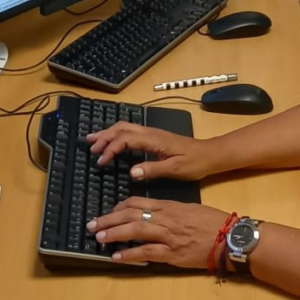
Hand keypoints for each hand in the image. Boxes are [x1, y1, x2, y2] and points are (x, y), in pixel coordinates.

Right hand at [86, 122, 212, 180]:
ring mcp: (152, 133)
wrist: (209, 154)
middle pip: (122, 128)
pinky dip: (117, 134)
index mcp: (154, 139)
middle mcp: (150, 133)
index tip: (101, 161)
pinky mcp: (153, 137)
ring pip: (125, 127)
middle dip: (104, 136)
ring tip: (93, 140)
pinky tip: (112, 141)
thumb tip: (131, 172)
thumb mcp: (175, 169)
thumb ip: (153, 169)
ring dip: (109, 133)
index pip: (125, 139)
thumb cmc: (194, 162)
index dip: (111, 149)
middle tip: (90, 147)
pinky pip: (130, 132)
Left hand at [86, 197, 231, 266]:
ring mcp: (168, 236)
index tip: (109, 212)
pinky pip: (146, 253)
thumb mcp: (190, 208)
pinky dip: (129, 254)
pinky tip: (116, 256)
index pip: (138, 202)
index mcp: (169, 206)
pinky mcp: (172, 254)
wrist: (229, 238)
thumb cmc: (213, 222)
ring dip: (114, 234)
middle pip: (131, 215)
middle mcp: (165, 219)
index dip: (119, 207)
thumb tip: (153, 212)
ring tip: (99, 237)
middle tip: (92, 224)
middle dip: (109, 219)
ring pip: (135, 231)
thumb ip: (171, 210)